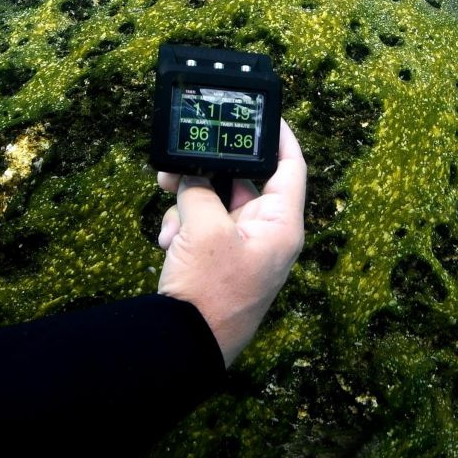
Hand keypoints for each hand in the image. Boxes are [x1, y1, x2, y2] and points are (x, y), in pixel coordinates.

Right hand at [156, 119, 305, 365]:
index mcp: (281, 224)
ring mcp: (244, 249)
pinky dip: (184, 228)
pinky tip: (167, 242)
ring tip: (170, 223)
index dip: (280, 135)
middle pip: (244, 182)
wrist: (185, 345)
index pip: (291, 166)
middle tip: (181, 162)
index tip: (265, 112)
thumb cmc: (209, 291)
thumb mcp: (202, 227)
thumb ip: (199, 189)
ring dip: (189, 204)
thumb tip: (191, 175)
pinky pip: (204, 228)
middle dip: (208, 173)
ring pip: (217, 203)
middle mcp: (268, 234)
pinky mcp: (222, 261)